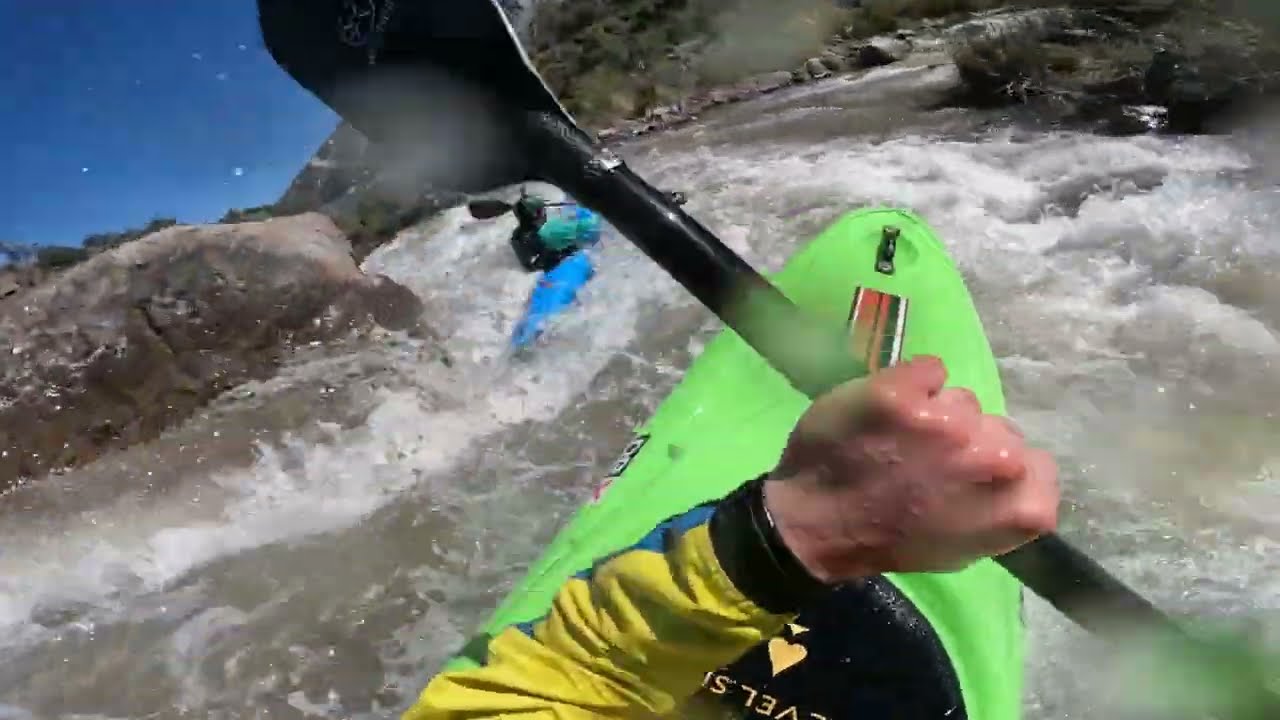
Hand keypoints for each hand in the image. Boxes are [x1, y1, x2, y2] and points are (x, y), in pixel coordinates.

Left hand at [764, 355, 1058, 581]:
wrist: (814, 523)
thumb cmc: (890, 537)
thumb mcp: (963, 546)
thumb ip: (998, 509)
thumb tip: (1014, 477)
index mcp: (1014, 506)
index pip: (1040, 468)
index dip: (1007, 471)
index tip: (972, 482)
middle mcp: (991, 459)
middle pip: (998, 427)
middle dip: (970, 442)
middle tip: (928, 463)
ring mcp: (946, 422)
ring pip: (962, 399)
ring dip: (938, 414)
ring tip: (901, 443)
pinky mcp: (902, 394)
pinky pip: (929, 369)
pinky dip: (912, 383)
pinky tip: (889, 412)